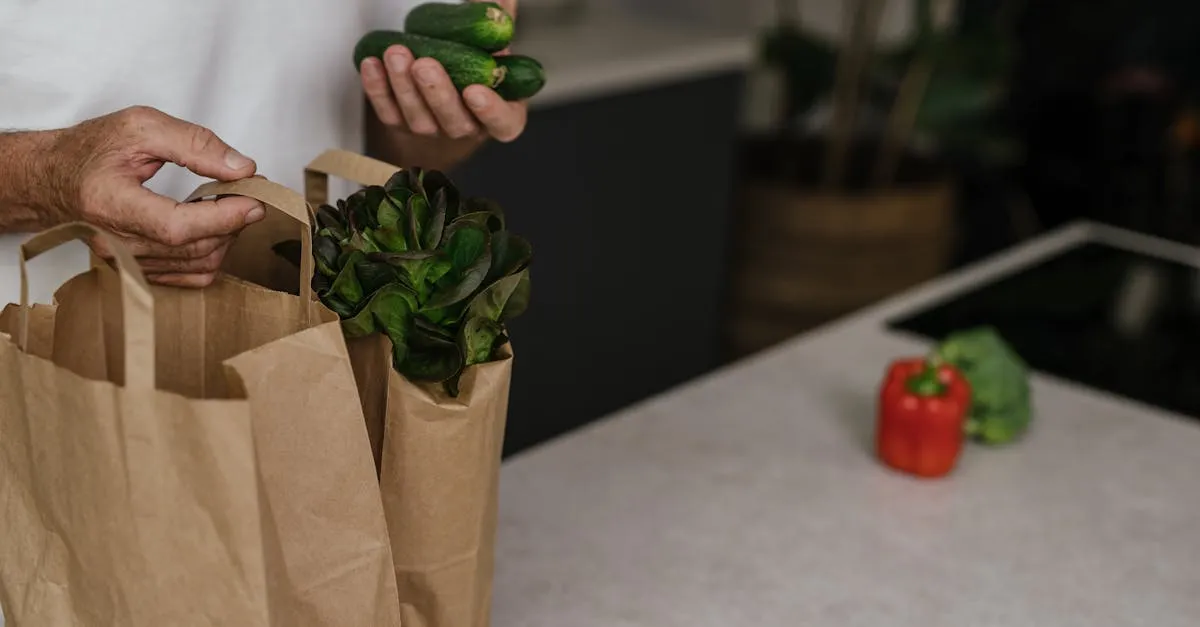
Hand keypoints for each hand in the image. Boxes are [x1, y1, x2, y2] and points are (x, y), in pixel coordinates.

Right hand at [45, 106, 263, 286]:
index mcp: (109, 203)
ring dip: (227, 236)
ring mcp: (125, 262)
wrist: (51, 178)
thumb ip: (194, 144)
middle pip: (194, 248)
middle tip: (251, 191)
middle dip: (234, 221)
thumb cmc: (90, 150)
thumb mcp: (140, 126)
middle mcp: (115, 242)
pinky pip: (190, 276)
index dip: (223, 217)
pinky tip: (215, 225)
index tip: (256, 199)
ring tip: (232, 204)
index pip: (177, 226)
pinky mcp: (137, 271)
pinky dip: (213, 252)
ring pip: (198, 265)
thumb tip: (242, 168)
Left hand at [360, 0, 526, 144]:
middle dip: (436, 93)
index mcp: (501, 114)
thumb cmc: (476, 64)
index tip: (475, 92)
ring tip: (396, 53)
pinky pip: (388, 112)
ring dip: (404, 87)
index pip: (502, 122)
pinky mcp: (403, 125)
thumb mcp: (492, 45)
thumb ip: (495, 24)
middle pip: (454, 122)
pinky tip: (373, 63)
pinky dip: (378, 89)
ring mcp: (434, 130)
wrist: (447, 79)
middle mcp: (468, 128)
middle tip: (424, 66)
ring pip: (418, 118)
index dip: (490, 112)